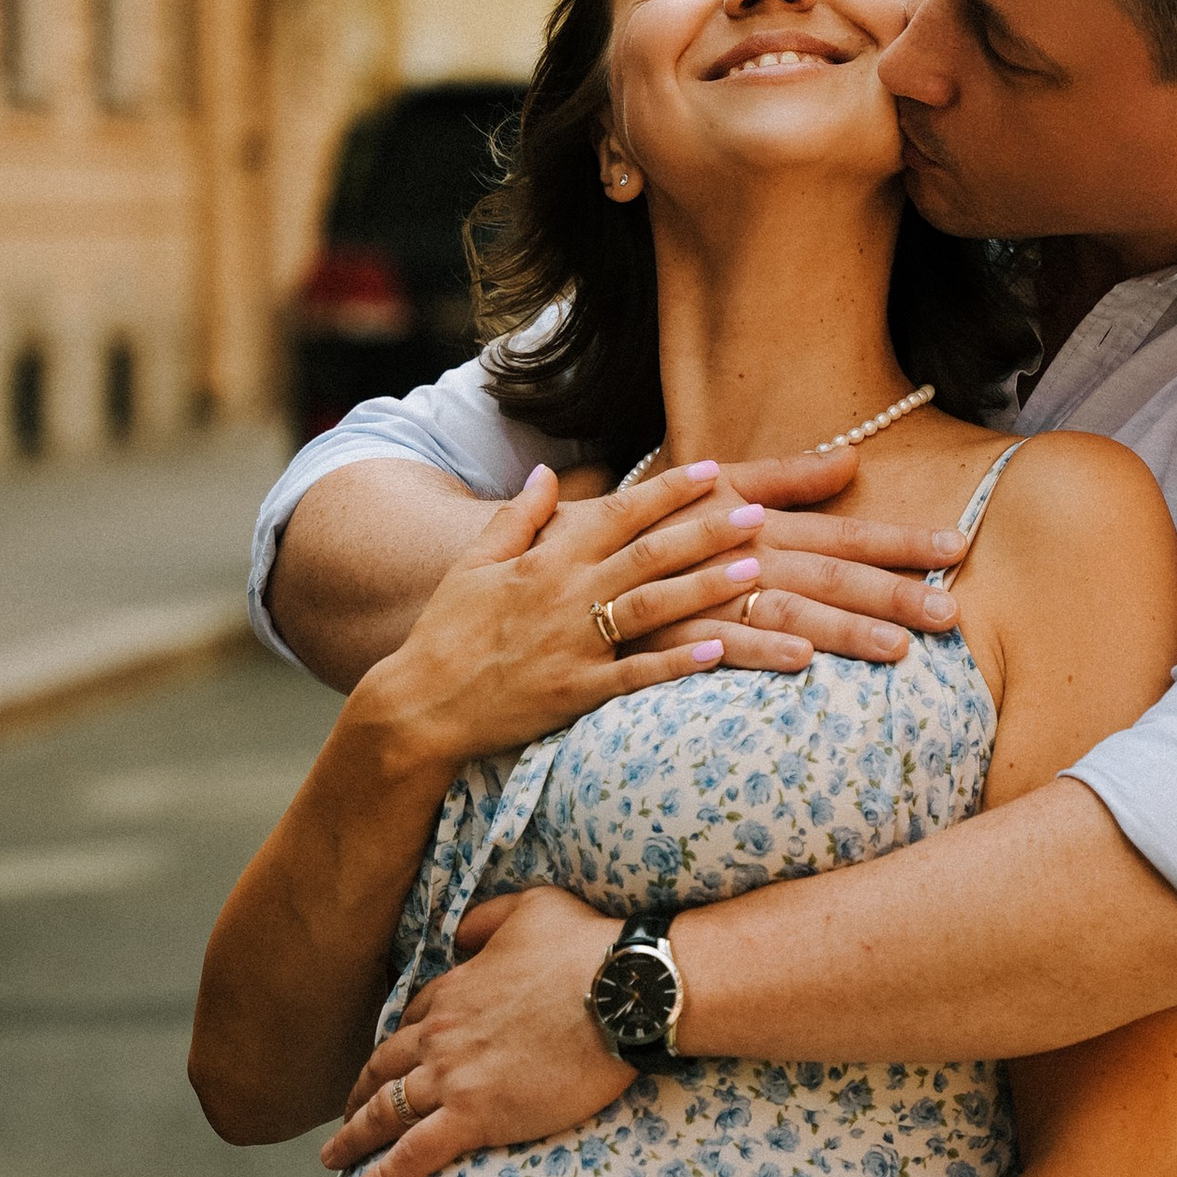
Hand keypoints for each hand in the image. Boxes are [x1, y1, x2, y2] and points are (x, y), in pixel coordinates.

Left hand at [324, 886, 623, 1176]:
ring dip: (354, 1138)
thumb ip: (486, 918)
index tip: (387, 1065)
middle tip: (346, 1117)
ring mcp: (452, 1077)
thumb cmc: (586, 946)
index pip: (409, 1023)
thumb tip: (461, 935)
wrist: (621, 990)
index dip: (394, 1047)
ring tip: (334, 1158)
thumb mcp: (531, 907)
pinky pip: (414, 1154)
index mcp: (452, 991)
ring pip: (385, 1113)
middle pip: (383, 1069)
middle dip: (359, 1094)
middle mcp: (440, 1035)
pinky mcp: (475, 1115)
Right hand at [364, 463, 767, 773]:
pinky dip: (676, 663)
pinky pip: (634, 676)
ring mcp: (573, 645)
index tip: (712, 471)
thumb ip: (518, 516)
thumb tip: (549, 472)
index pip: (618, 512)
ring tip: (754, 571)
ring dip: (705, 587)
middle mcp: (565, 595)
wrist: (419, 704)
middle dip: (706, 531)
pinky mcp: (576, 693)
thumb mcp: (474, 564)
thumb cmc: (447, 633)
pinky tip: (717, 652)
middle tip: (757, 514)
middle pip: (649, 554)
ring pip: (651, 607)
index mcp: (545, 560)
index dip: (668, 491)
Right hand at [616, 447, 971, 674]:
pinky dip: (753, 654)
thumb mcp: (712, 486)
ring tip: (894, 648)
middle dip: (890, 593)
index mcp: (748, 524)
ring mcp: (694, 603)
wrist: (534, 560)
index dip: (899, 540)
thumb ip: (784, 477)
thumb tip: (852, 462)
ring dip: (838, 631)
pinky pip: (712, 652)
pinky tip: (798, 665)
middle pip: (823, 577)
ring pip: (779, 617)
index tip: (958, 545)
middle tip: (951, 611)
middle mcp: (729, 560)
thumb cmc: (635, 523)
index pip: (840, 534)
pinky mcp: (660, 643)